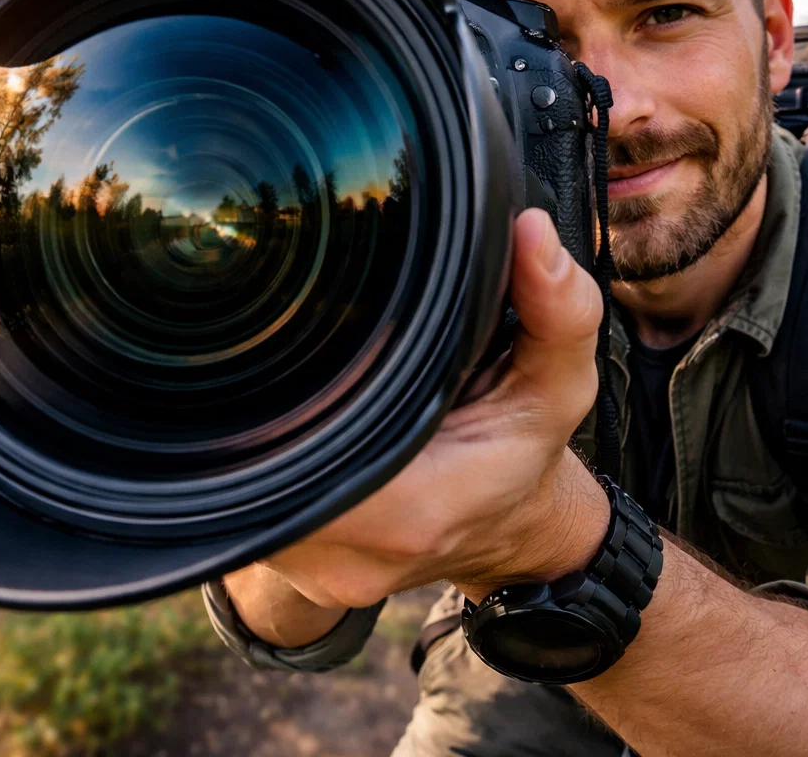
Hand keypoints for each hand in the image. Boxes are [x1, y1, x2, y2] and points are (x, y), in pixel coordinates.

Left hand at [255, 208, 611, 608]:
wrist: (517, 533)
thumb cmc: (526, 454)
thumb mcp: (559, 380)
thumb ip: (558, 310)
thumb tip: (531, 234)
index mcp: (408, 510)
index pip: (299, 453)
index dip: (283, 396)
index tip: (299, 349)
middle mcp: (350, 554)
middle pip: (257, 469)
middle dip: (267, 407)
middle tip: (294, 355)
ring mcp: (318, 573)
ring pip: (248, 496)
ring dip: (261, 441)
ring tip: (301, 392)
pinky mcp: (302, 574)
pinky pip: (256, 512)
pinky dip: (269, 467)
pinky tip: (297, 429)